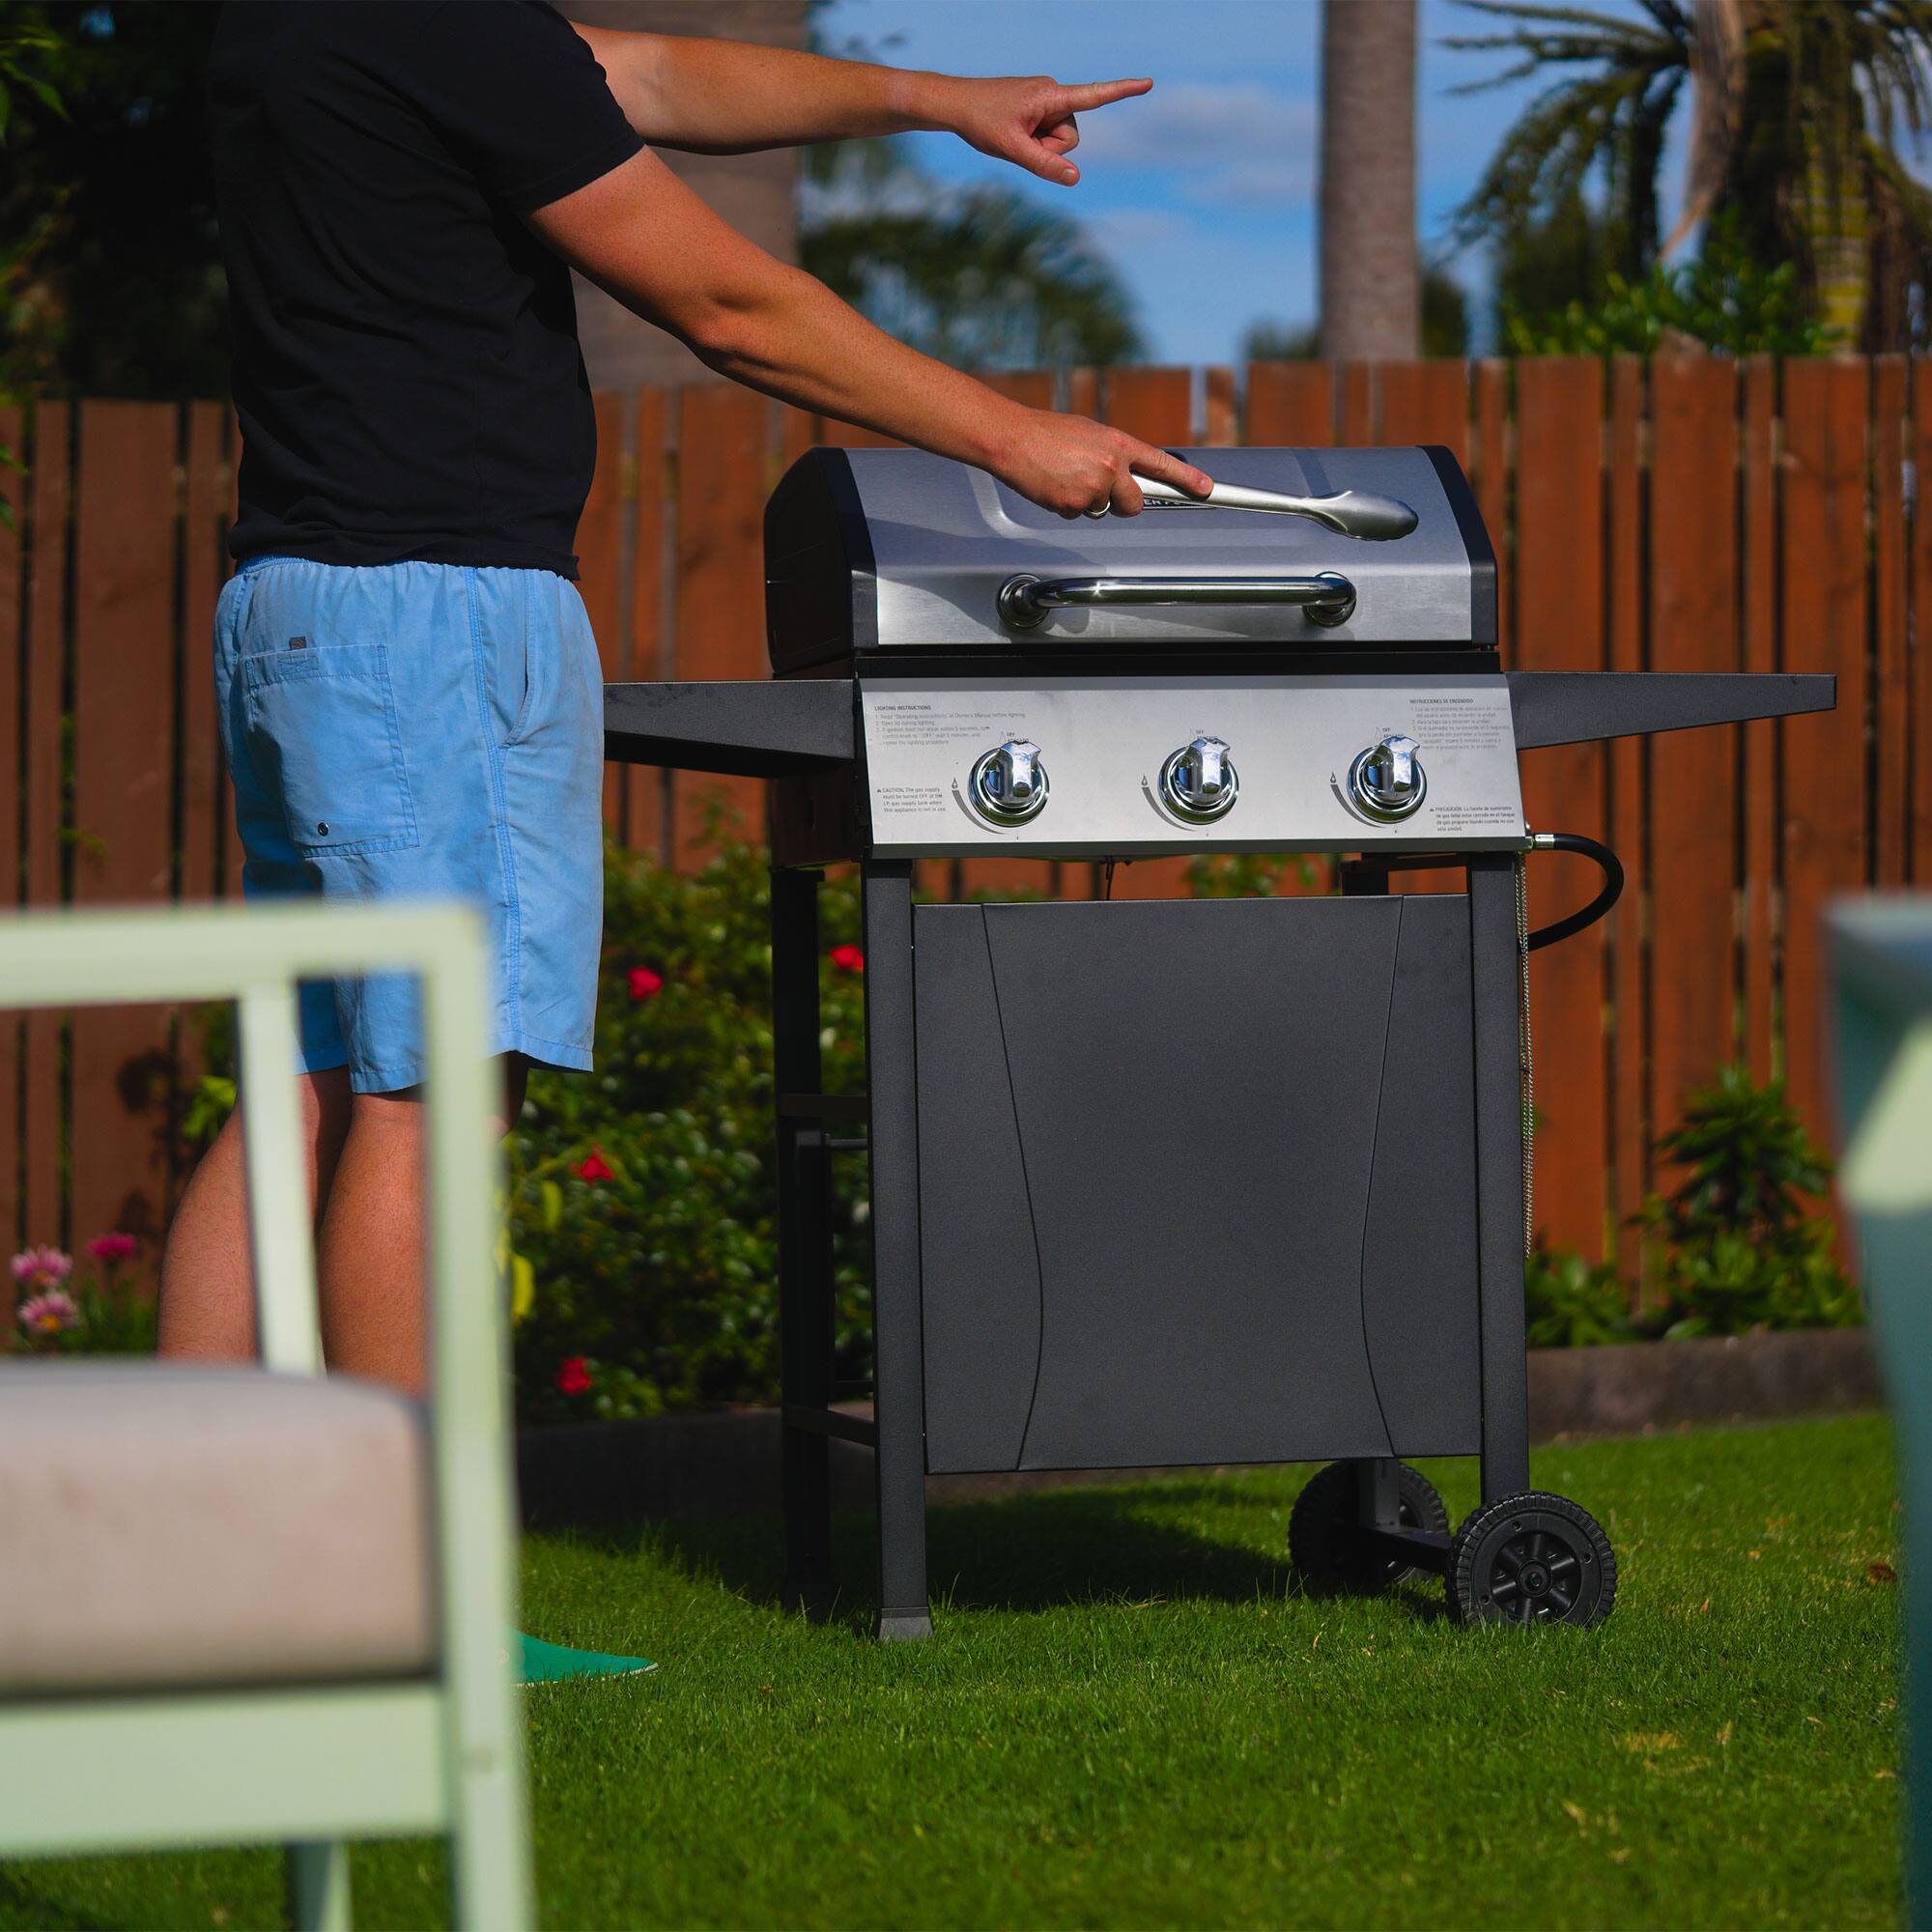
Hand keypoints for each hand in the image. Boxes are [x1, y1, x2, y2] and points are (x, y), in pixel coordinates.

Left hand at [933, 74, 1150, 185]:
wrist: (956, 104)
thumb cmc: (981, 122)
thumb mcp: (1012, 149)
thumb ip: (1044, 165)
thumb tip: (1075, 178)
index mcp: (1050, 96)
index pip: (1093, 95)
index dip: (1121, 92)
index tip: (1148, 83)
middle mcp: (1053, 93)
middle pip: (1071, 137)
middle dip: (1051, 148)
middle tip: (1019, 141)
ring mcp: (1045, 100)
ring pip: (1059, 139)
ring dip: (1040, 146)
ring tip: (1013, 135)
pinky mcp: (1038, 107)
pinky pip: (1046, 134)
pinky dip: (1033, 141)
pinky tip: (1013, 132)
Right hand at [993, 409, 1213, 518]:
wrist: (1013, 439)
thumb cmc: (1047, 433)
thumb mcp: (1089, 434)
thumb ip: (1112, 453)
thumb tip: (1124, 473)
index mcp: (1118, 444)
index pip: (1161, 464)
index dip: (1187, 479)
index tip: (1207, 489)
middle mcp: (1111, 466)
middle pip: (1134, 503)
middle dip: (1123, 503)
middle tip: (1103, 491)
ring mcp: (1093, 488)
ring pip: (1103, 511)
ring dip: (1088, 501)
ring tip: (1065, 477)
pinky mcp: (1073, 506)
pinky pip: (1078, 515)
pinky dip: (1067, 506)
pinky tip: (1054, 486)